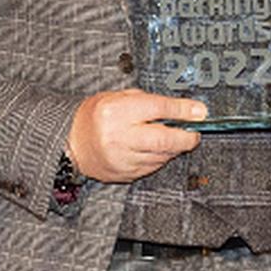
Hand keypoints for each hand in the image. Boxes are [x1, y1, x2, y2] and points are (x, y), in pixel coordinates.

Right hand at [65, 90, 205, 183]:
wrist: (71, 142)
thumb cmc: (95, 116)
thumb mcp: (116, 97)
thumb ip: (148, 101)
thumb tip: (184, 108)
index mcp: (116, 111)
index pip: (158, 108)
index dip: (183, 110)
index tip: (200, 111)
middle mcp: (118, 136)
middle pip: (164, 139)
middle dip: (186, 137)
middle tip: (194, 133)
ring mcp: (121, 158)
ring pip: (161, 155)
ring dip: (174, 148)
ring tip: (173, 139)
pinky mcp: (124, 173)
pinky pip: (152, 167)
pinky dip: (160, 158)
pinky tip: (155, 150)